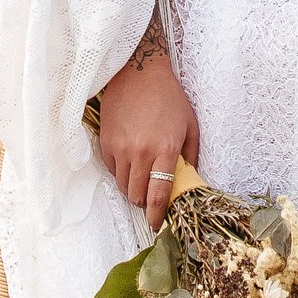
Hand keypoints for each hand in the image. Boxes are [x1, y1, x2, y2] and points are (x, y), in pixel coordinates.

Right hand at [97, 39, 200, 228]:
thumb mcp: (190, 125)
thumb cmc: (169, 98)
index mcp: (166, 148)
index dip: (158, 215)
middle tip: (151, 196)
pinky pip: (112, 170)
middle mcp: (141, 152)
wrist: (138, 72)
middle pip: (137, 195)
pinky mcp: (106, 142)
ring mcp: (121, 147)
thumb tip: (188, 181)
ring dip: (132, 188)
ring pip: (122, 186)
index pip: (158, 194)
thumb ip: (191, 156)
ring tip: (141, 177)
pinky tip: (130, 161)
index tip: (158, 224)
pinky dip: (120, 173)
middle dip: (145, 202)